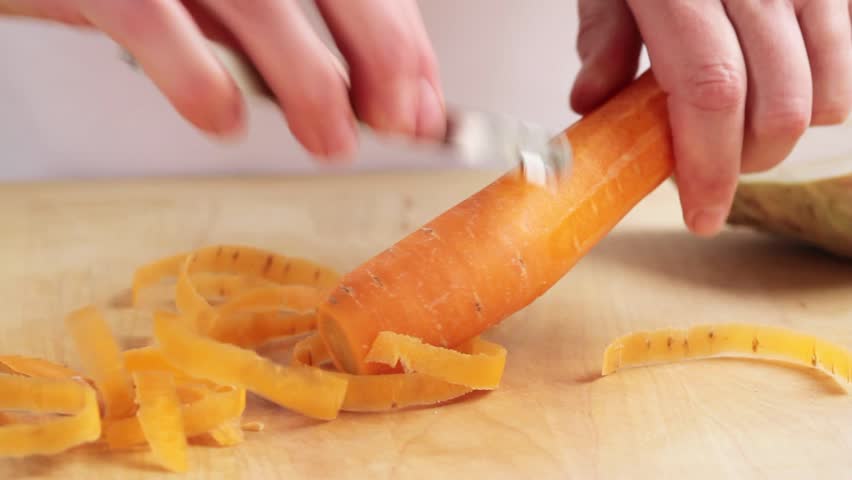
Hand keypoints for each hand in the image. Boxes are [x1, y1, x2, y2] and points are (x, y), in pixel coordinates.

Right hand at [0, 0, 446, 160]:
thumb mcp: (229, 3)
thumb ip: (297, 41)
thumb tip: (385, 104)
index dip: (404, 45)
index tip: (423, 107)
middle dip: (382, 55)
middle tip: (398, 122)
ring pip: (261, 5)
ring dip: (311, 83)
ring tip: (332, 142)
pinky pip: (155, 25)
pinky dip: (198, 80)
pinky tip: (223, 120)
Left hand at [570, 0, 851, 235]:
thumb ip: (603, 35)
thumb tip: (593, 104)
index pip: (710, 91)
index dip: (710, 166)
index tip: (701, 214)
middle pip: (777, 103)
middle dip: (748, 162)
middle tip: (712, 176)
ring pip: (826, 89)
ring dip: (786, 135)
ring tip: (742, 136)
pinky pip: (847, 55)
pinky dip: (823, 92)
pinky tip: (781, 91)